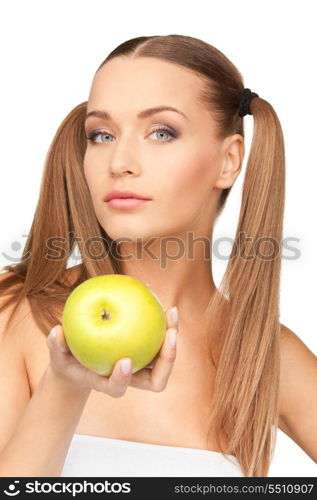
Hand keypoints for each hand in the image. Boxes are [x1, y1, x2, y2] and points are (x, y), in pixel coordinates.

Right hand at [46, 306, 177, 397]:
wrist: (81, 361)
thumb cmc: (68, 359)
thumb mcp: (57, 353)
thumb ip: (56, 345)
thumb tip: (56, 332)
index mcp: (108, 383)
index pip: (117, 388)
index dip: (123, 378)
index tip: (125, 361)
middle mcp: (130, 378)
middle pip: (157, 378)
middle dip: (168, 358)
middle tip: (170, 333)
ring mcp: (141, 366)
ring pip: (163, 357)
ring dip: (171, 336)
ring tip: (170, 311)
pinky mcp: (145, 350)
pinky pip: (157, 337)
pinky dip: (160, 320)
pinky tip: (155, 296)